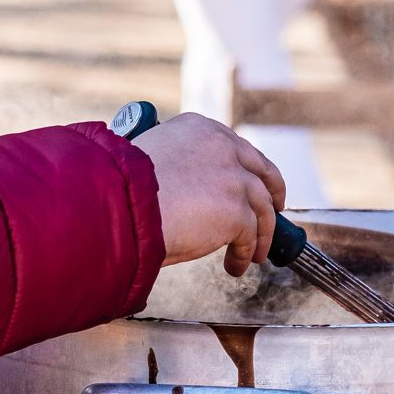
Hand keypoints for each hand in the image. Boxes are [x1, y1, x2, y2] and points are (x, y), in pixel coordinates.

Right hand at [131, 114, 283, 275]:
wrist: (118, 205)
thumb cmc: (119, 189)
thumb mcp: (150, 161)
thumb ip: (176, 166)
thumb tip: (182, 190)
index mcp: (199, 128)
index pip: (235, 147)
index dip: (247, 169)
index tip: (250, 182)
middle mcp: (221, 147)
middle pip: (262, 171)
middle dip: (273, 192)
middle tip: (275, 210)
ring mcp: (233, 179)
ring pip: (262, 208)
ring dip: (261, 233)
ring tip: (254, 252)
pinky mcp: (236, 212)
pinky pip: (250, 236)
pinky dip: (245, 253)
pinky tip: (235, 265)